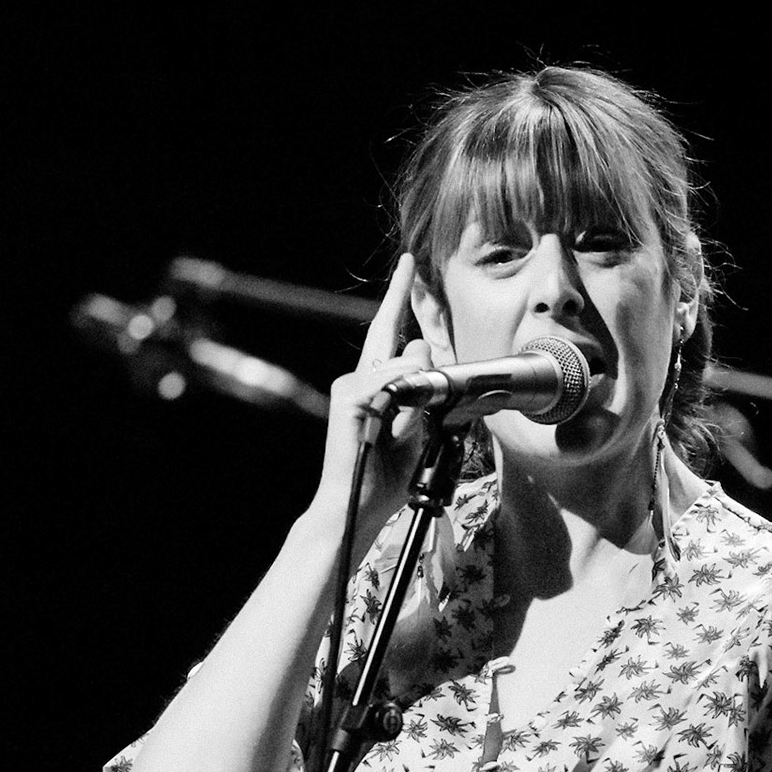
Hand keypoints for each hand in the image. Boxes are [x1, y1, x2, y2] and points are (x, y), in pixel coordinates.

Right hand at [307, 253, 435, 544]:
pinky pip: (391, 380)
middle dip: (408, 323)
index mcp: (377, 386)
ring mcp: (350, 386)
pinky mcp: (348, 396)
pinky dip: (403, 394)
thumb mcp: (418, 431)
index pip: (390, 332)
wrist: (357, 506)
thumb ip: (424, 393)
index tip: (408, 265)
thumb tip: (422, 351)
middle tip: (409, 316)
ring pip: (404, 363)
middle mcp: (360, 379)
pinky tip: (394, 416)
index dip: (400, 298)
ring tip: (401, 430)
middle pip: (398, 339)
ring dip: (417, 394)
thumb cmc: (384, 476)